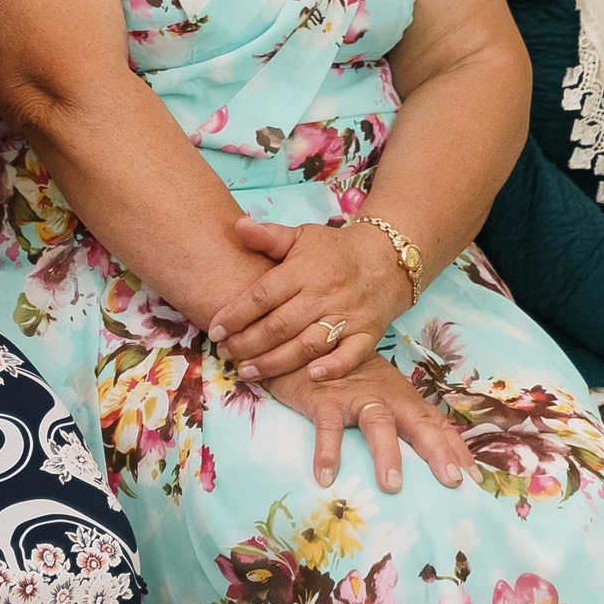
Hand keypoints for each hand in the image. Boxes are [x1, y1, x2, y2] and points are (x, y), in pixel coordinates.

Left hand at [207, 217, 412, 385]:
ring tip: (248, 371)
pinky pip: (352, 356)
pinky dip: (333, 367)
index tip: (214, 331)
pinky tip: (310, 377)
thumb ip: (268, 236)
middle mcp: (324, 295)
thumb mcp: (301, 235)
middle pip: (280, 325)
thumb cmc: (334, 250)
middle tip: (224, 355)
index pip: (262, 296)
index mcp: (303, 270)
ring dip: (277, 362)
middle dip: (248, 343)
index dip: (235, 315)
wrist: (388, 260)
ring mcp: (348, 316)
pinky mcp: (369, 334)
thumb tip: (238, 226)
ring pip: (308, 345)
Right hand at [260, 352, 470, 492]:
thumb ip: (400, 415)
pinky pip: (327, 428)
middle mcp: (386, 396)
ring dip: (387, 454)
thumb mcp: (378, 390)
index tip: (477, 479)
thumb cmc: (343, 375)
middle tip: (452, 482)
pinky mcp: (323, 399)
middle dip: (438, 452)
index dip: (457, 450)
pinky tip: (326, 477)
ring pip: (378, 424)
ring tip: (392, 485)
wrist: (300, 344)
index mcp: (402, 396)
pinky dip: (327, 452)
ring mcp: (355, 396)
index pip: (437, 424)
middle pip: (418, 424)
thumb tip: (426, 455)